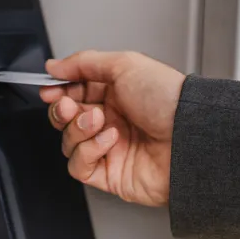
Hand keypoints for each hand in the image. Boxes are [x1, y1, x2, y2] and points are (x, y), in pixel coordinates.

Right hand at [40, 50, 185, 206]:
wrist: (189, 135)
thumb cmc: (167, 99)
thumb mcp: (124, 64)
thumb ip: (84, 62)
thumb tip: (54, 65)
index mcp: (115, 95)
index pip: (73, 94)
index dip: (58, 93)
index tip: (50, 90)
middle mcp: (111, 122)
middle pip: (65, 120)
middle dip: (62, 111)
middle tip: (68, 106)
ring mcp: (109, 149)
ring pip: (68, 143)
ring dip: (78, 130)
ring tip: (99, 121)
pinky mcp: (109, 175)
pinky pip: (79, 167)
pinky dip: (88, 152)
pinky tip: (110, 141)